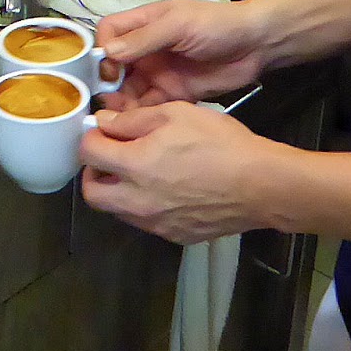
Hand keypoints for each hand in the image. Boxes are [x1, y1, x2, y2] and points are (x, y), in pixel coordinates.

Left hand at [79, 103, 277, 243]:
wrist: (263, 185)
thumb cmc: (221, 143)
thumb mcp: (175, 114)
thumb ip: (132, 119)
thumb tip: (104, 122)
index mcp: (134, 166)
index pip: (88, 153)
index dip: (92, 136)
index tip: (103, 130)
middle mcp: (138, 200)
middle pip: (92, 193)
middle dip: (94, 172)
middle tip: (111, 156)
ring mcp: (156, 223)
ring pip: (117, 210)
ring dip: (118, 190)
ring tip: (140, 171)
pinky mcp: (175, 236)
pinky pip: (146, 222)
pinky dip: (144, 206)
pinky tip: (166, 189)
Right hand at [95, 0, 267, 108]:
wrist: (256, 45)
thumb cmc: (215, 25)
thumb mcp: (178, 25)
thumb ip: (144, 38)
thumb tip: (107, 51)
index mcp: (144, 25)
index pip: (109, 33)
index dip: (102, 49)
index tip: (107, 68)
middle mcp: (147, 49)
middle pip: (114, 65)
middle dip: (107, 82)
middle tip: (106, 102)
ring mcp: (160, 72)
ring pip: (129, 89)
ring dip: (121, 102)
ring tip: (119, 118)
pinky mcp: (174, 93)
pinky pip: (150, 105)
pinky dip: (141, 115)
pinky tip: (137, 125)